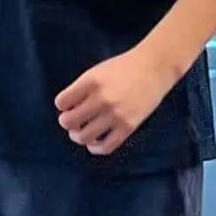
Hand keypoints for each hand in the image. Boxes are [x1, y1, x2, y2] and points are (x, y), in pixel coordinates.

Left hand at [55, 44, 174, 155]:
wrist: (154, 67)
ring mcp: (115, 114)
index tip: (68, 105)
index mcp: (91, 81)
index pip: (61, 102)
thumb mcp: (97, 71)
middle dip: (66, 122)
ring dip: (77, 136)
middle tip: (72, 120)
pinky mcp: (128, 126)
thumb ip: (81, 89)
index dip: (62, 106)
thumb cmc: (123, 68)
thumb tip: (66, 111)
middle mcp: (101, 99)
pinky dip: (95, 148)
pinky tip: (94, 143)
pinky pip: (106, 146)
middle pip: (69, 122)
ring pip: (84, 137)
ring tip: (80, 132)